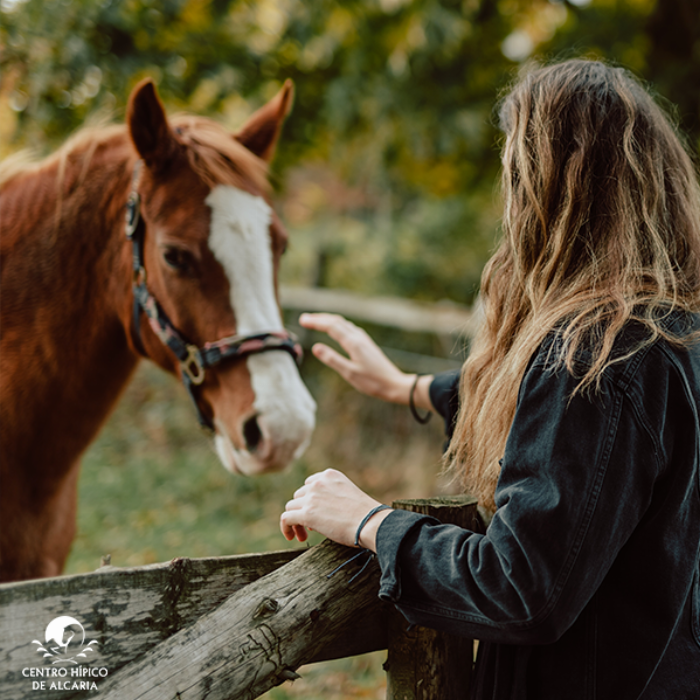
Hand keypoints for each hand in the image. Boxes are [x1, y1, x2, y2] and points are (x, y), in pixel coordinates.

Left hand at [280, 469, 391, 550]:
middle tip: (311, 527)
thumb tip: (317, 511)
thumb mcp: (347, 493)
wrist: (370, 522)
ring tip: (303, 535)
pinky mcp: (307, 514)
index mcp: (330, 475)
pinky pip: (286, 518)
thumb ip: (331, 495)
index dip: (309, 499)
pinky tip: (291, 536)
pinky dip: (285, 527)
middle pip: (299, 496)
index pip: (309, 484)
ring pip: (291, 507)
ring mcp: (312, 497)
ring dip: (295, 521)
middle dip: (302, 510)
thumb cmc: (365, 514)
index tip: (315, 512)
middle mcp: (318, 483)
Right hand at [299, 312, 426, 405]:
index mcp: (353, 343)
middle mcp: (359, 337)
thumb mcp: (349, 373)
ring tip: (316, 322)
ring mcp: (364, 339)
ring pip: (343, 324)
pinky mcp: (366, 344)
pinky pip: (349, 329)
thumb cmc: (373, 382)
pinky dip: (338, 326)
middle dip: (320, 318)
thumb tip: (316, 347)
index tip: (302, 320)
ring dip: (329, 320)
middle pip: (337, 321)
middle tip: (305, 318)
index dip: (316, 322)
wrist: (395, 384)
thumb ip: (332, 359)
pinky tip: (336, 330)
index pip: (331, 326)